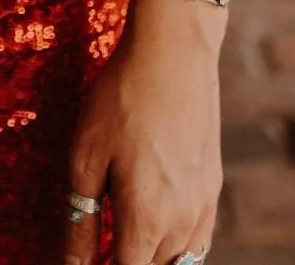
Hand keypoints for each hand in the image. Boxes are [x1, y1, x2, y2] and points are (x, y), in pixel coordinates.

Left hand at [65, 0, 223, 263]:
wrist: (174, 52)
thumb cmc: (121, 99)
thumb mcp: (86, 157)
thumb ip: (81, 221)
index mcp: (147, 221)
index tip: (87, 260)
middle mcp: (182, 224)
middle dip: (126, 263)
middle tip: (101, 245)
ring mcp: (203, 207)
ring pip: (180, 262)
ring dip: (152, 259)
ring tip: (123, 241)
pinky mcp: (213, 188)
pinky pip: (197, 240)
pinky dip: (176, 247)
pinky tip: (154, 228)